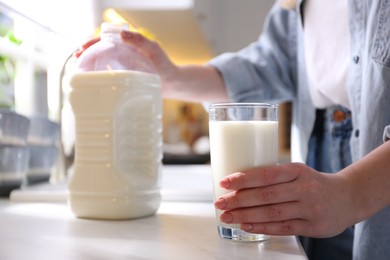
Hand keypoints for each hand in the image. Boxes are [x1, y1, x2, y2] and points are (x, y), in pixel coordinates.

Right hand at [73, 30, 227, 100]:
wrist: (172, 83)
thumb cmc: (164, 64)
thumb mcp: (153, 50)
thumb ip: (140, 41)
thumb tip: (122, 34)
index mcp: (127, 45)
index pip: (105, 40)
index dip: (93, 42)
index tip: (83, 47)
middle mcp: (123, 54)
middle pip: (100, 51)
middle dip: (87, 53)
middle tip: (77, 58)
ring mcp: (123, 67)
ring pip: (102, 63)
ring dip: (90, 64)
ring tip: (79, 68)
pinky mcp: (124, 79)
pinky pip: (109, 75)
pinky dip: (99, 76)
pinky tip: (91, 81)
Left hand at [214, 162, 355, 237]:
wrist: (347, 197)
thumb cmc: (313, 182)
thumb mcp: (297, 172)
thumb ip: (273, 177)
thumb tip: (238, 184)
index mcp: (297, 170)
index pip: (266, 174)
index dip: (243, 179)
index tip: (224, 183)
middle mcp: (304, 188)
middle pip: (266, 195)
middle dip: (238, 200)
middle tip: (219, 203)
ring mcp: (309, 208)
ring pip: (272, 213)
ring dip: (245, 216)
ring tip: (227, 216)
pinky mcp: (312, 226)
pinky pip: (282, 228)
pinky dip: (262, 227)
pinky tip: (246, 226)